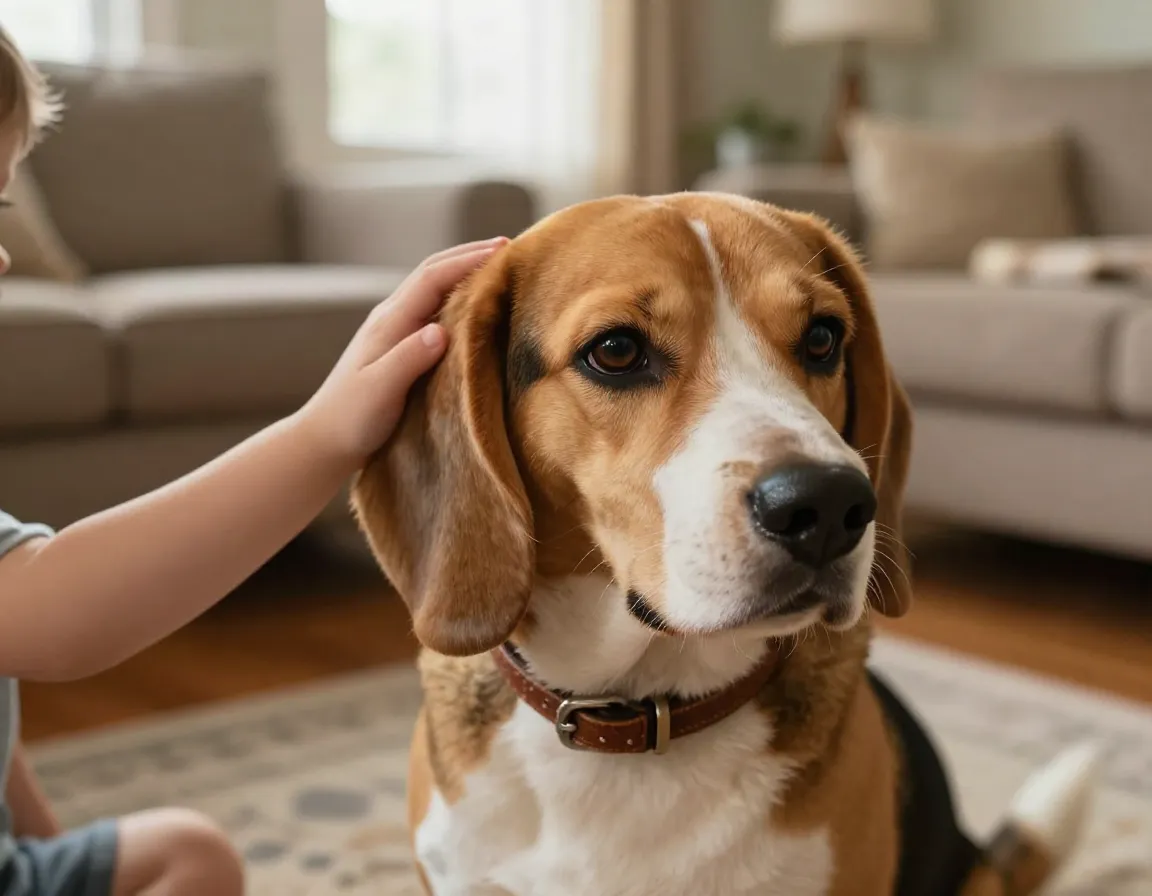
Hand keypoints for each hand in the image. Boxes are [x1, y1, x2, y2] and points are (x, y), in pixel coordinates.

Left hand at [296, 237, 507, 469]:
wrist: (324, 440)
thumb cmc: (351, 419)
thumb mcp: (379, 391)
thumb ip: (407, 360)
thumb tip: (440, 331)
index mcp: (389, 322)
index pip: (432, 278)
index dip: (467, 261)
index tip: (502, 251)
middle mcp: (392, 318)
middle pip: (433, 272)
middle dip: (470, 255)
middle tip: (509, 246)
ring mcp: (395, 331)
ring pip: (434, 289)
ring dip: (464, 272)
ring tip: (499, 267)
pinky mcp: (401, 347)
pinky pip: (435, 310)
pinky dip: (459, 297)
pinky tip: (476, 305)